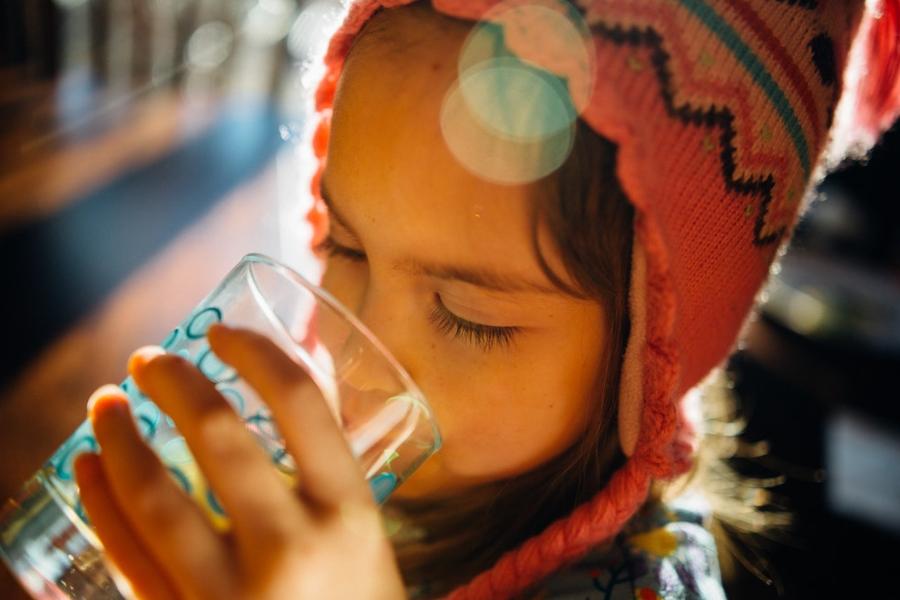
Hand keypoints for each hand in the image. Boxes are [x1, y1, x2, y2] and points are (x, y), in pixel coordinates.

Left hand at [74, 323, 405, 599]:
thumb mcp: (365, 540)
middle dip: (174, 384)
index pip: (302, 405)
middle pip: (219, 438)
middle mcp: (293, 548)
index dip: (256, 354)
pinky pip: (127, 557)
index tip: (222, 333)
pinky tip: (85, 470)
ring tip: (103, 403)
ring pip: (155, 497)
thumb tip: (279, 393)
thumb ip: (326, 477)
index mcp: (352, 514)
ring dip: (117, 438)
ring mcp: (232, 595)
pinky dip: (99, 505)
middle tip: (149, 361)